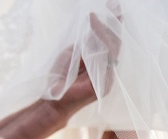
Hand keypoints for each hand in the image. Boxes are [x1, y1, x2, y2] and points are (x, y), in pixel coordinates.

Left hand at [0, 10, 121, 138]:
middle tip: (114, 5)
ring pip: (112, 48)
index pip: (110, 40)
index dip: (112, 24)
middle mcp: (107, 69)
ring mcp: (107, 77)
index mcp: (100, 62)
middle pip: (115, 42)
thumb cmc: (60, 78)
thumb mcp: (72, 54)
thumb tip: (95, 24)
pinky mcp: (103, 83)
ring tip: (95, 17)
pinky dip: (100, 42)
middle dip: (115, 22)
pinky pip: (105, 59)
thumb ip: (85, 43)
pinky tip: (94, 30)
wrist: (52, 99)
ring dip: (105, 30)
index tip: (114, 6)